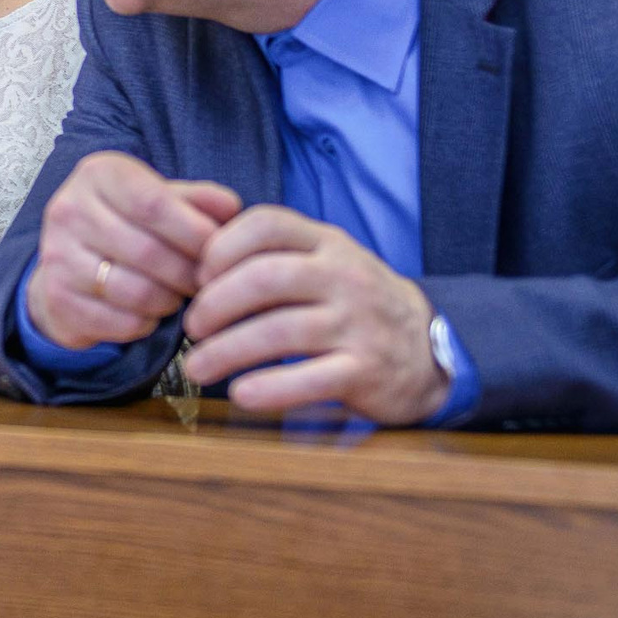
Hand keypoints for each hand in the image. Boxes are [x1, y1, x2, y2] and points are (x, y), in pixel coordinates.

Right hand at [25, 151, 240, 350]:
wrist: (68, 261)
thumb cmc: (126, 223)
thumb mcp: (158, 198)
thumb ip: (197, 201)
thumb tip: (232, 209)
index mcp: (98, 174)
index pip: (154, 204)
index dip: (194, 232)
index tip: (220, 250)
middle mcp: (69, 209)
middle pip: (147, 251)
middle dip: (189, 273)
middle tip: (207, 282)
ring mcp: (57, 255)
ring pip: (136, 291)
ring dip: (171, 301)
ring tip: (180, 295)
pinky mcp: (57, 297)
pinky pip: (121, 322)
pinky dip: (148, 323)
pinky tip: (152, 312)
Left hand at [181, 205, 449, 424]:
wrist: (425, 347)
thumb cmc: (354, 301)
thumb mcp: (325, 260)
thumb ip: (274, 253)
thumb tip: (195, 260)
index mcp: (327, 242)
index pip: (267, 224)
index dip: (221, 247)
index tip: (198, 275)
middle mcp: (344, 277)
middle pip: (265, 279)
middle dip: (215, 304)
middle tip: (192, 326)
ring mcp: (357, 324)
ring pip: (279, 333)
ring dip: (226, 351)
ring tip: (197, 366)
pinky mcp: (365, 371)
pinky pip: (309, 381)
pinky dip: (268, 389)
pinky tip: (241, 393)